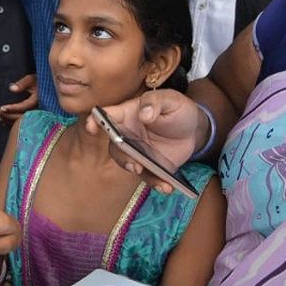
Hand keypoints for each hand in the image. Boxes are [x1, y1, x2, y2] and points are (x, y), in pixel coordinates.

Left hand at [0, 73, 37, 124]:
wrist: (47, 88)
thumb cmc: (38, 81)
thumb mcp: (31, 79)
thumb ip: (22, 84)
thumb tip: (12, 88)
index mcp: (38, 100)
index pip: (24, 106)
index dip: (13, 108)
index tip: (2, 108)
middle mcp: (38, 109)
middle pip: (22, 116)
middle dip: (8, 115)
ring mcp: (36, 115)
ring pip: (22, 121)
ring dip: (9, 120)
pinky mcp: (33, 117)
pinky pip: (23, 122)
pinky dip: (13, 122)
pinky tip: (4, 122)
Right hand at [85, 89, 204, 192]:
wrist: (194, 128)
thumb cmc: (176, 109)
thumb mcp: (170, 99)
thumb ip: (156, 102)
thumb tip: (144, 113)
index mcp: (127, 114)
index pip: (106, 116)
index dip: (95, 120)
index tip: (92, 127)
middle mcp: (127, 135)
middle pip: (115, 145)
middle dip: (121, 155)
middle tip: (133, 162)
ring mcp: (137, 152)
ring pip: (127, 163)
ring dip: (134, 170)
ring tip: (147, 173)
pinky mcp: (150, 166)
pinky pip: (148, 177)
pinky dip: (156, 183)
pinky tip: (166, 187)